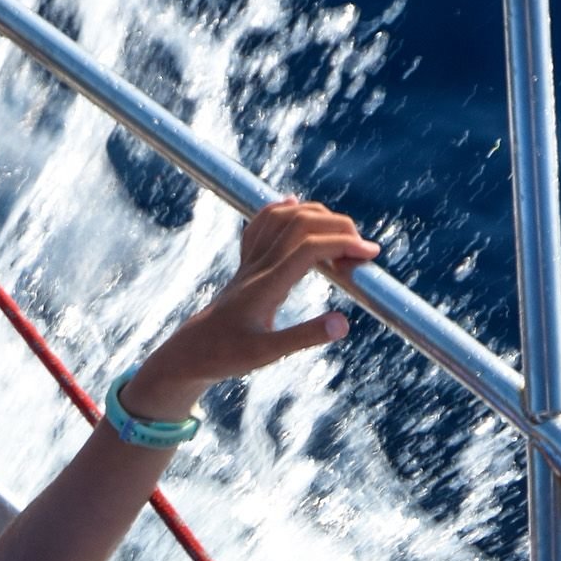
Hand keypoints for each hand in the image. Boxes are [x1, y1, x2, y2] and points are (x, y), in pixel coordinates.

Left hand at [122, 198, 378, 420]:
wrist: (190, 352)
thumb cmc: (226, 356)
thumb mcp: (266, 355)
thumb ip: (304, 337)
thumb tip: (344, 323)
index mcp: (266, 286)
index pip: (308, 248)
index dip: (342, 244)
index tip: (371, 256)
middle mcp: (257, 266)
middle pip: (299, 224)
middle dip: (338, 226)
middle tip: (364, 249)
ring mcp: (249, 262)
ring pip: (281, 218)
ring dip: (316, 215)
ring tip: (344, 234)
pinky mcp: (245, 265)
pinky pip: (260, 225)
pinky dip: (280, 210)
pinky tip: (293, 204)